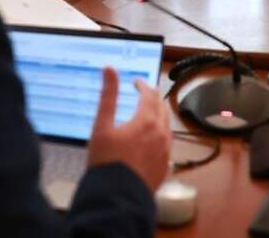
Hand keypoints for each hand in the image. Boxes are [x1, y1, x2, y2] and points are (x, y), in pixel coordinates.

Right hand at [87, 68, 170, 192]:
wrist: (117, 197)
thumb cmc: (106, 162)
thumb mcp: (102, 125)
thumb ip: (108, 95)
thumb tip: (109, 69)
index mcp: (146, 121)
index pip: (149, 95)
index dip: (142, 85)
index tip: (136, 81)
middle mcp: (160, 134)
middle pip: (162, 108)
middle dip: (153, 97)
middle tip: (146, 92)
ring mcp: (165, 151)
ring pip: (167, 125)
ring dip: (159, 114)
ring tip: (150, 112)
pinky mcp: (165, 165)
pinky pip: (166, 143)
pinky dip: (160, 133)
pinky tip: (152, 138)